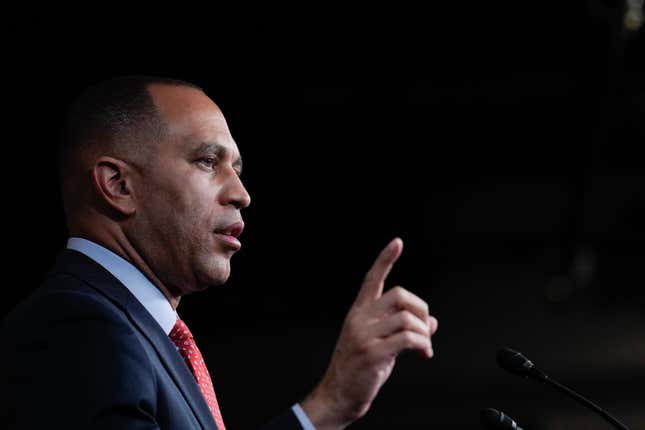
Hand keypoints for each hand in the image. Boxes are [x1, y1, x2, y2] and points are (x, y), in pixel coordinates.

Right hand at [301, 238, 438, 429]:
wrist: (338, 395)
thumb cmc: (359, 369)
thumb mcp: (381, 344)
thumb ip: (404, 329)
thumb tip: (431, 322)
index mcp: (359, 313)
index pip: (371, 279)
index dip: (385, 259)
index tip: (397, 243)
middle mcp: (360, 319)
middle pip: (400, 295)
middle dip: (421, 309)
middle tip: (425, 328)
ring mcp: (365, 336)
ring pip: (407, 318)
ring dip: (424, 333)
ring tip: (424, 347)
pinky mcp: (373, 353)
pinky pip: (408, 339)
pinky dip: (422, 345)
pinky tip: (423, 354)